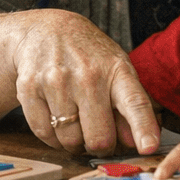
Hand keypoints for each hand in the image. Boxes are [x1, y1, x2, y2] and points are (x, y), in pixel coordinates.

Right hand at [12, 9, 159, 156]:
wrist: (45, 31)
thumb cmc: (88, 57)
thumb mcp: (116, 71)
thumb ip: (130, 107)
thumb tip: (139, 144)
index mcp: (116, 70)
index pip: (134, 103)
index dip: (143, 128)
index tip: (149, 148)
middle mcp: (87, 74)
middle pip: (98, 137)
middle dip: (100, 146)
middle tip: (98, 138)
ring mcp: (56, 80)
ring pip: (70, 140)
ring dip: (74, 142)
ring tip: (75, 122)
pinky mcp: (29, 88)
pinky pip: (44, 134)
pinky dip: (52, 138)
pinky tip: (57, 121)